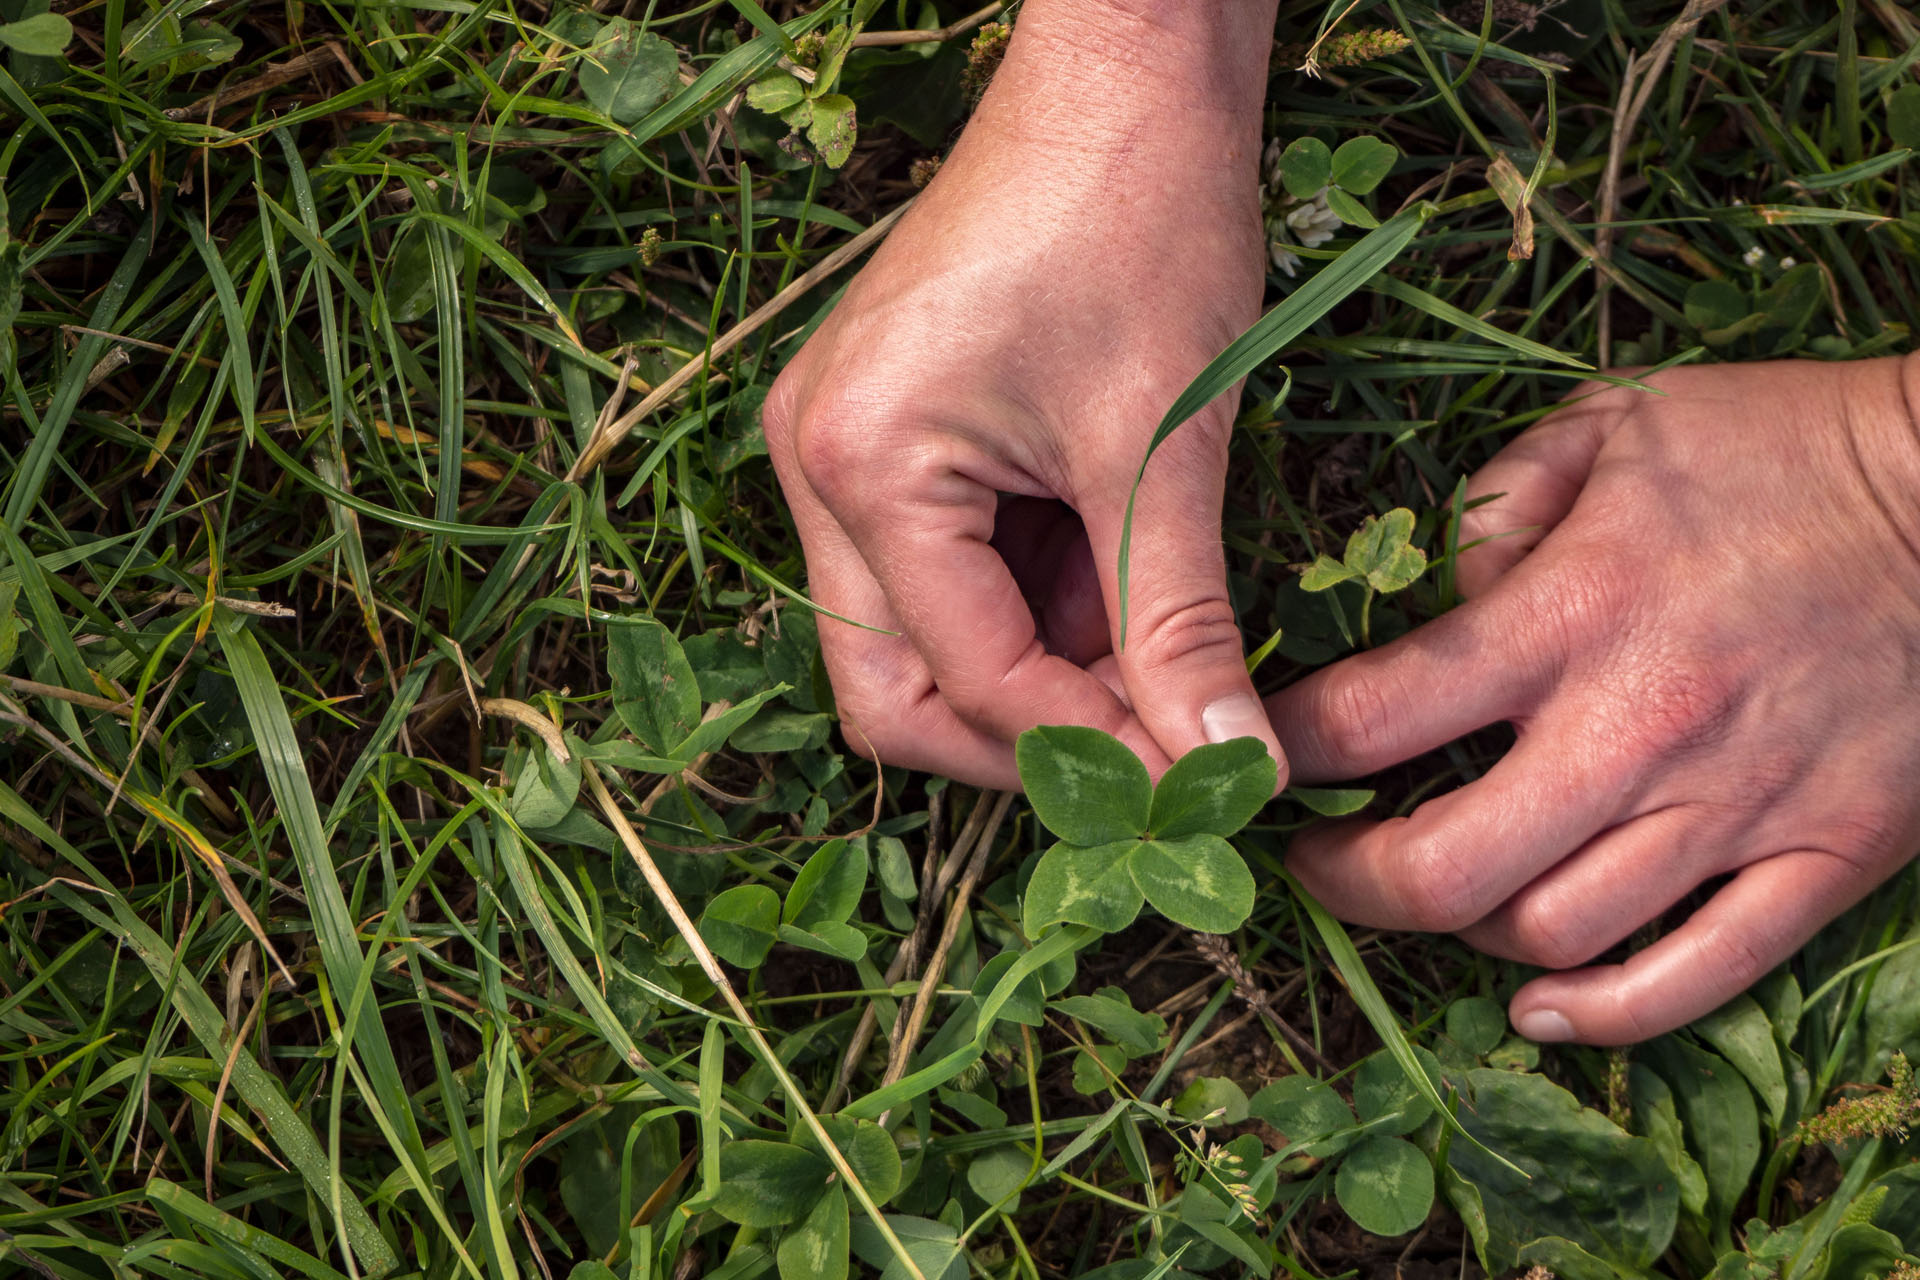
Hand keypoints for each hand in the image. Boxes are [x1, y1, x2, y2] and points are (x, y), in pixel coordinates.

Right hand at [763, 0, 1285, 789]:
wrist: (1123, 75)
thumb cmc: (1141, 220)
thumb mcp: (1166, 446)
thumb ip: (1181, 625)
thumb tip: (1225, 767)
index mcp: (862, 462)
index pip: (960, 677)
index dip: (1081, 750)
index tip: (1193, 783)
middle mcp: (815, 464)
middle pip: (894, 686)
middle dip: (1025, 736)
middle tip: (1151, 755)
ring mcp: (839, 448)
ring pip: (918, 639)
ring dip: (1038, 670)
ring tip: (1159, 652)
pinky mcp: (883, 434)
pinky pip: (940, 569)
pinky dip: (1032, 603)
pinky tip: (1119, 584)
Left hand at [1268, 356, 1919, 1043]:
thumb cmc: (1780, 448)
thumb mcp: (1612, 424)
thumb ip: (1496, 509)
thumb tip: (1446, 606)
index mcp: (1570, 615)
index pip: (1374, 717)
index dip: (1282, 754)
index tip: (1251, 760)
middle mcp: (1639, 728)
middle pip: (1447, 870)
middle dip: (1349, 884)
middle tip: (1314, 863)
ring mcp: (1736, 806)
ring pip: (1557, 933)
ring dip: (1467, 932)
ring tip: (1437, 895)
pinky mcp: (1827, 855)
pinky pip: (1700, 976)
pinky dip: (1606, 1012)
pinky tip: (1541, 1004)